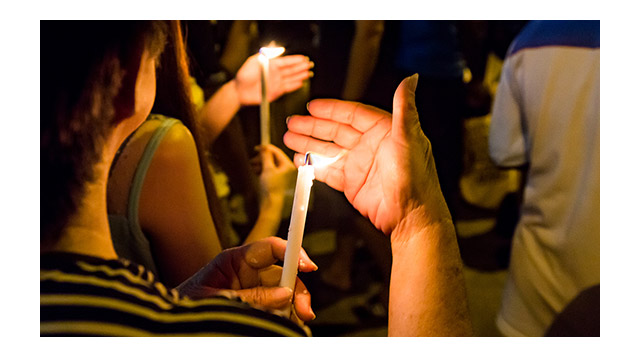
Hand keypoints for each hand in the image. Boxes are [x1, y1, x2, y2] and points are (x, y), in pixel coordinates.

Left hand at [176, 237, 316, 321]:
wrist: (171, 325)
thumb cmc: (185, 305)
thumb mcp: (215, 300)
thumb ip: (249, 296)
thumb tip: (283, 294)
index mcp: (234, 260)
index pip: (269, 248)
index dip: (291, 252)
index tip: (307, 266)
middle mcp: (247, 272)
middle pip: (283, 273)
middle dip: (296, 289)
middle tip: (304, 310)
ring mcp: (253, 289)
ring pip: (284, 292)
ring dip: (294, 306)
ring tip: (296, 320)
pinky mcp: (256, 306)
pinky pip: (277, 308)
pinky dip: (286, 316)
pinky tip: (288, 323)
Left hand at [234, 54, 312, 104]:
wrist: (240, 91)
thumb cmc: (244, 75)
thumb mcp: (255, 61)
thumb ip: (267, 55)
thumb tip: (279, 51)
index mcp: (271, 64)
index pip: (286, 61)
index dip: (296, 60)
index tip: (304, 58)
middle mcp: (275, 73)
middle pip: (291, 69)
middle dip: (301, 67)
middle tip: (309, 65)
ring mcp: (276, 82)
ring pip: (291, 78)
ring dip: (300, 75)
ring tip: (308, 73)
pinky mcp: (276, 92)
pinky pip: (288, 88)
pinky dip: (294, 85)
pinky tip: (301, 83)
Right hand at [250, 144, 296, 200]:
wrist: (271, 205)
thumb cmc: (272, 190)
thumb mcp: (267, 169)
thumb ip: (266, 156)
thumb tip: (264, 148)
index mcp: (288, 166)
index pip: (277, 152)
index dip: (266, 149)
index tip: (258, 148)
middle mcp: (288, 171)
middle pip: (273, 159)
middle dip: (262, 158)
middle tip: (254, 159)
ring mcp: (284, 177)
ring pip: (271, 166)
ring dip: (261, 164)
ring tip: (253, 166)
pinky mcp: (279, 182)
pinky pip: (271, 172)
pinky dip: (263, 170)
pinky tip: (257, 171)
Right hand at [283, 75, 450, 235]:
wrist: (411, 216)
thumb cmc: (416, 179)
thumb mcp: (409, 138)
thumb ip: (404, 108)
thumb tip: (410, 80)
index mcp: (384, 131)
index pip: (353, 114)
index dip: (331, 109)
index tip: (312, 106)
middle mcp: (371, 146)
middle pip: (336, 130)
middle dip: (313, 126)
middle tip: (293, 122)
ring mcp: (360, 165)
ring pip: (329, 149)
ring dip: (309, 143)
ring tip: (289, 138)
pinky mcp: (352, 184)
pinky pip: (328, 171)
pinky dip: (313, 165)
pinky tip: (300, 160)